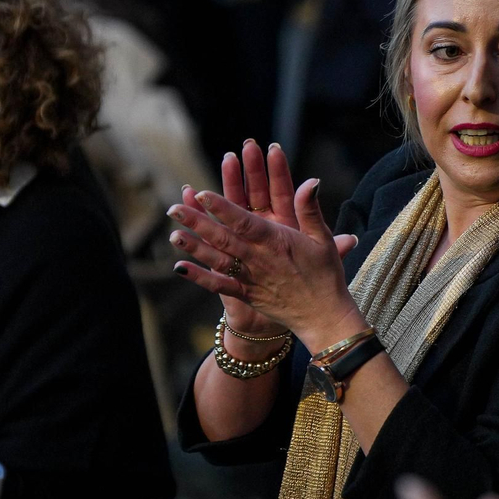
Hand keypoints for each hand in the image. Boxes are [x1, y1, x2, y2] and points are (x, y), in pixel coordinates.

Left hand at [172, 140, 357, 348]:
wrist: (323, 317)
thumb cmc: (325, 275)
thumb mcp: (322, 239)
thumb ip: (310, 209)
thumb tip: (310, 181)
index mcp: (276, 241)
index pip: (244, 221)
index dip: (222, 207)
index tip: (202, 194)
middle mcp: (259, 258)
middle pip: (223, 237)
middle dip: (198, 222)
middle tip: (173, 208)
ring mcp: (250, 277)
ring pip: (217, 259)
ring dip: (194, 246)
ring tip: (172, 234)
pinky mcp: (246, 294)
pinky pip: (219, 285)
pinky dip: (199, 277)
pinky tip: (180, 267)